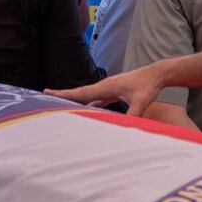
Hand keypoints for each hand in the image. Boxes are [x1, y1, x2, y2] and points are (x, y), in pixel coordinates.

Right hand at [48, 63, 165, 116]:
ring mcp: (108, 88)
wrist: (156, 74)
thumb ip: (133, 114)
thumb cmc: (148, 86)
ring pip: (88, 96)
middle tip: (45, 96)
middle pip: (80, 93)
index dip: (64, 94)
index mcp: (106, 87)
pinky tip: (86, 109)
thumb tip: (126, 127)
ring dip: (75, 100)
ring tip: (62, 104)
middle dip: (63, 95)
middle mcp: (104, 86)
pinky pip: (98, 99)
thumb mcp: (141, 101)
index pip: (81, 93)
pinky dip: (89, 103)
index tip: (48, 92)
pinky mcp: (114, 91)